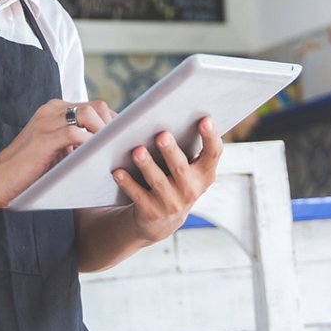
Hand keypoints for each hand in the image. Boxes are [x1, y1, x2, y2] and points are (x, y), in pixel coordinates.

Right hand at [0, 99, 115, 208]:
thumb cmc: (28, 172)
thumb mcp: (57, 152)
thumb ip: (76, 144)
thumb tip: (107, 148)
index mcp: (55, 110)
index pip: (94, 106)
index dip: (112, 122)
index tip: (123, 140)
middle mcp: (52, 110)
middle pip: (96, 106)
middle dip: (113, 126)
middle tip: (120, 147)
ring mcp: (47, 120)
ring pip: (88, 114)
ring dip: (104, 133)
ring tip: (110, 152)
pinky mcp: (44, 136)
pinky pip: (75, 132)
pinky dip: (89, 143)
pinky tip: (95, 157)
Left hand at [112, 116, 223, 243]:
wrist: (161, 220)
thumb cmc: (175, 179)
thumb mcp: (189, 168)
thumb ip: (188, 146)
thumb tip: (175, 109)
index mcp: (204, 174)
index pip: (213, 153)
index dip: (211, 137)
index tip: (205, 119)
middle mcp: (191, 190)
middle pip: (180, 167)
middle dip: (170, 151)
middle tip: (161, 135)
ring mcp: (171, 203)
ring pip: (158, 182)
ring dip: (147, 166)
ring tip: (137, 151)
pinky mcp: (150, 212)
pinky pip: (137, 195)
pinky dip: (127, 183)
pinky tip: (118, 171)